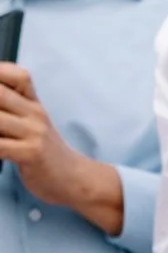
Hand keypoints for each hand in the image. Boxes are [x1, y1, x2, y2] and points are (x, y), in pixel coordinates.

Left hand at [0, 63, 122, 235]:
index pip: (18, 75)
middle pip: (0, 93)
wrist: (74, 179)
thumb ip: (11, 110)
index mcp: (34, 104)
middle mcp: (35, 114)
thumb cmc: (45, 153)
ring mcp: (34, 133)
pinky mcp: (32, 153)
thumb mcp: (32, 124)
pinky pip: (0, 145)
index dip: (0, 73)